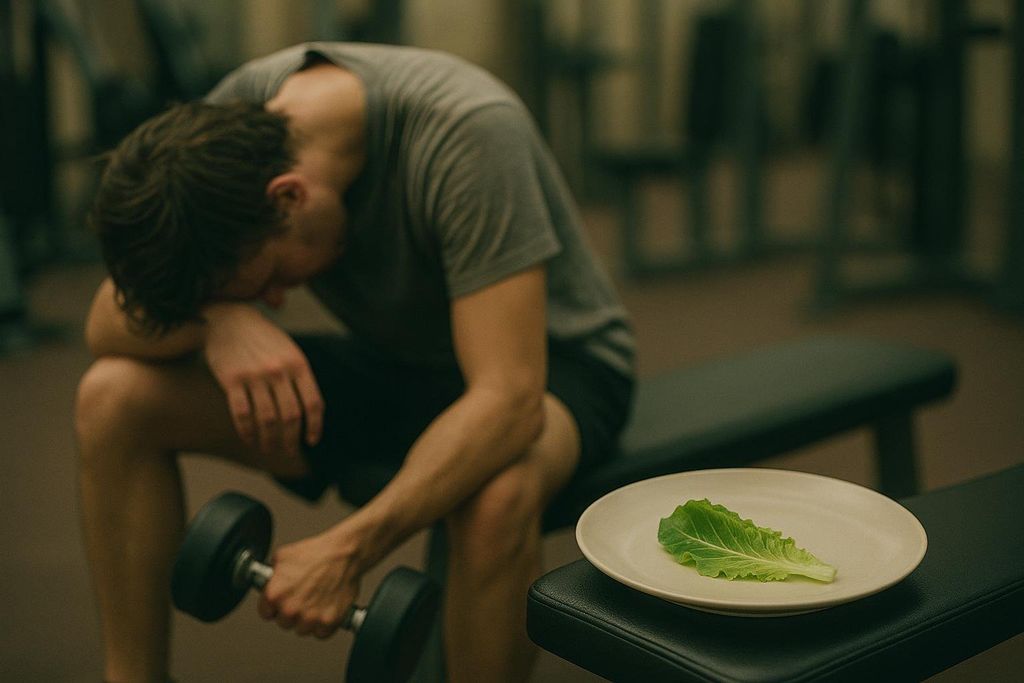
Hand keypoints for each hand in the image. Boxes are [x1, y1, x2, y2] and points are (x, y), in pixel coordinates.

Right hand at [203, 303, 322, 456]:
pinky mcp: (232, 380)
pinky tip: (249, 439)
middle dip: (291, 439)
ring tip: (269, 448)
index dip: (315, 427)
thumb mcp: (290, 351)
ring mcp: (255, 376)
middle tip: (288, 451)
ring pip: (267, 419)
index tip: (311, 441)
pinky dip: (247, 431)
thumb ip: (300, 377)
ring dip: (269, 440)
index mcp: (298, 364)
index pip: (313, 403)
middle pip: (291, 416)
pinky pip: (242, 414)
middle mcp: (279, 371)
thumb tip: (310, 412)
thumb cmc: (264, 339)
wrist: (230, 320)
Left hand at [257, 531, 359, 638]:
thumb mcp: (282, 556)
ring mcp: (310, 618)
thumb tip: (267, 582)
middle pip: (284, 623)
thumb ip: (271, 575)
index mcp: (274, 594)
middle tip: (303, 597)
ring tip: (316, 601)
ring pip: (302, 630)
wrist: (344, 553)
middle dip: (291, 612)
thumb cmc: (317, 552)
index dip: (274, 606)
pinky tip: (325, 608)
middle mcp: (290, 609)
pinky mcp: (328, 622)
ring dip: (307, 620)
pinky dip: (324, 624)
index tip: (283, 601)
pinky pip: (321, 633)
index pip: (265, 613)